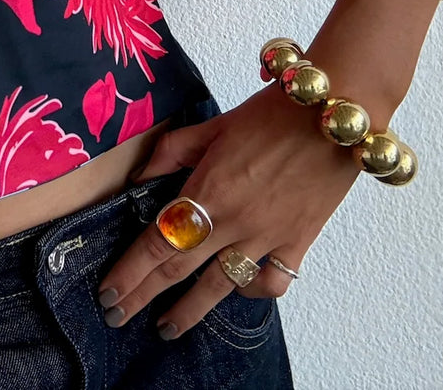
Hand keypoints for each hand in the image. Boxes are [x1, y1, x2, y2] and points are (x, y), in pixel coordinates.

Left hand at [95, 81, 361, 339]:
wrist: (334, 114)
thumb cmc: (270, 113)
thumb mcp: (211, 125)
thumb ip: (171, 153)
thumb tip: (139, 178)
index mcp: (206, 190)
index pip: (156, 243)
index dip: (129, 272)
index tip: (108, 293)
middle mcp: (232, 221)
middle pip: (179, 270)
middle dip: (143, 296)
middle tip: (117, 316)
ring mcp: (267, 236)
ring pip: (221, 286)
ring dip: (190, 311)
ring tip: (167, 328)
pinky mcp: (299, 242)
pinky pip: (273, 281)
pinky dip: (253, 291)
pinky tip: (237, 290)